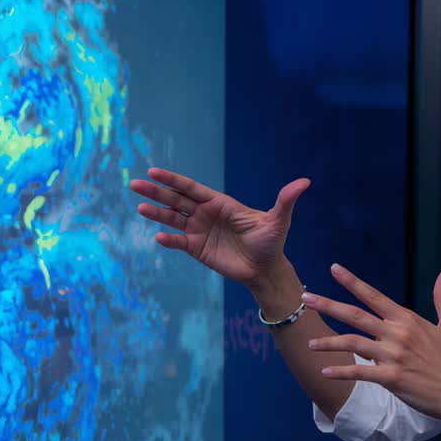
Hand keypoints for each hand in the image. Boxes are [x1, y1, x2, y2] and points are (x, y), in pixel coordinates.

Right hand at [128, 167, 309, 285]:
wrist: (266, 269)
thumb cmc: (272, 241)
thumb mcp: (279, 221)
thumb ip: (285, 201)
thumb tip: (305, 182)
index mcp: (220, 202)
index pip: (191, 188)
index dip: (173, 179)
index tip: (154, 171)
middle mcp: (205, 214)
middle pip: (176, 199)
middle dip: (156, 191)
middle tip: (134, 184)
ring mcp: (199, 231)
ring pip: (173, 219)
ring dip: (157, 213)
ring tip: (140, 206)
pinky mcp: (198, 250)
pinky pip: (180, 242)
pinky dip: (170, 240)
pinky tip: (159, 237)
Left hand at [303, 263, 440, 425]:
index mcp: (408, 320)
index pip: (374, 296)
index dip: (352, 281)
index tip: (334, 268)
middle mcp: (397, 334)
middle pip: (355, 315)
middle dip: (328, 305)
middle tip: (305, 298)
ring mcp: (393, 356)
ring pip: (352, 343)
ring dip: (328, 342)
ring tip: (309, 343)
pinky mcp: (391, 378)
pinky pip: (360, 372)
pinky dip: (341, 371)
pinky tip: (325, 371)